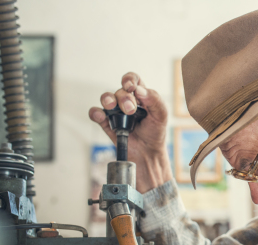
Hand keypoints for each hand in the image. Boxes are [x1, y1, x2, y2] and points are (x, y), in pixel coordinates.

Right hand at [89, 72, 173, 192]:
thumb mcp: (161, 115)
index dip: (129, 79)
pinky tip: (100, 115)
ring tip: (113, 107)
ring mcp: (115, 111)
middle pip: (120, 91)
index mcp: (141, 95)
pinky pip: (95, 113)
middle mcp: (126, 100)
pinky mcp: (106, 123)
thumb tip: (139, 90)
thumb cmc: (155, 132)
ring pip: (106, 98)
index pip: (133, 80)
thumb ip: (154, 100)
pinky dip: (95, 113)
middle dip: (124, 98)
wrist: (147, 152)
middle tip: (131, 110)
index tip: (131, 87)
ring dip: (108, 100)